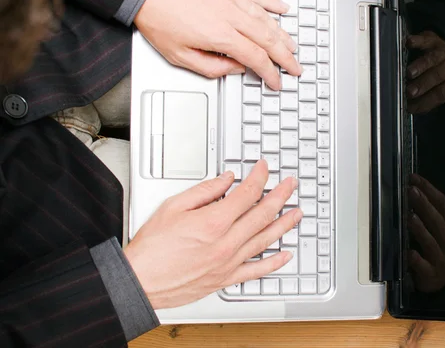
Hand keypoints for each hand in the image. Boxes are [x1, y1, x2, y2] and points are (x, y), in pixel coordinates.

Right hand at [124, 160, 302, 308]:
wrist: (139, 281)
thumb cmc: (151, 248)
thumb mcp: (173, 207)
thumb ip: (204, 191)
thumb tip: (226, 180)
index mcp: (213, 222)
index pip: (247, 193)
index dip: (260, 177)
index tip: (264, 168)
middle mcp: (225, 243)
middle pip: (262, 214)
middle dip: (280, 195)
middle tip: (291, 184)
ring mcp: (228, 262)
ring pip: (265, 239)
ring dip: (285, 224)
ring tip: (298, 212)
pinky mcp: (225, 278)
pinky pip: (256, 270)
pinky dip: (274, 263)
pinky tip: (285, 254)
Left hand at [134, 0, 301, 88]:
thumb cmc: (158, 16)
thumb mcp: (179, 56)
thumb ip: (211, 67)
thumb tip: (234, 70)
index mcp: (221, 36)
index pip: (256, 59)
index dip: (270, 73)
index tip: (276, 81)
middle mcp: (232, 15)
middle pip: (269, 40)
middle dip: (286, 58)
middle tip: (295, 68)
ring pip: (268, 19)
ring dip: (284, 35)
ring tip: (293, 47)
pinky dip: (273, 4)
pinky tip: (283, 10)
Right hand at [406, 31, 444, 112]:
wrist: (440, 53)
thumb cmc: (433, 78)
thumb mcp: (433, 91)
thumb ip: (423, 98)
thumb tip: (407, 106)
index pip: (441, 94)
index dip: (426, 100)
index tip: (411, 106)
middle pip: (438, 76)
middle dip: (423, 84)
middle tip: (410, 91)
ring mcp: (443, 52)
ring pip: (434, 58)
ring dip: (421, 66)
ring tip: (409, 73)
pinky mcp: (433, 39)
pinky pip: (426, 40)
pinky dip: (418, 41)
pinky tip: (408, 43)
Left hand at [407, 174, 444, 292]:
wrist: (439, 281)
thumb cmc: (434, 248)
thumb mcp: (437, 229)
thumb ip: (428, 212)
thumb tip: (411, 188)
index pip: (443, 204)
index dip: (429, 190)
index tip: (414, 178)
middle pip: (438, 221)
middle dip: (424, 205)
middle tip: (411, 191)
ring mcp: (442, 258)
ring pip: (432, 242)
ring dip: (420, 229)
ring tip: (409, 216)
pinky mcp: (431, 274)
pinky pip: (424, 266)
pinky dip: (416, 259)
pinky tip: (409, 252)